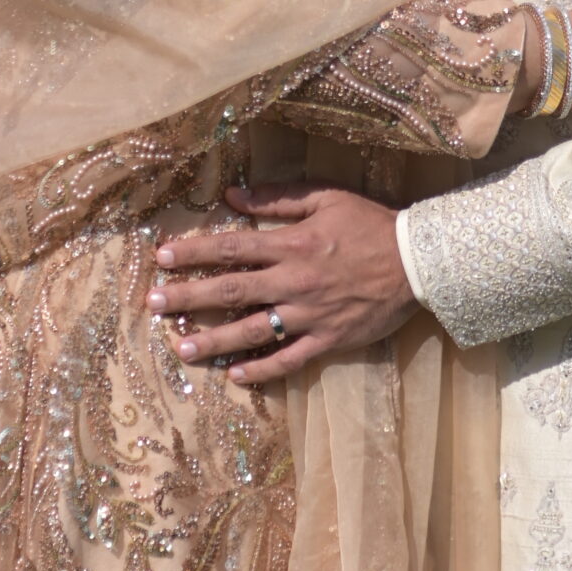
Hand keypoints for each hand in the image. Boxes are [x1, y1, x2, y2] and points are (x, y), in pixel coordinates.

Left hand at [146, 184, 415, 384]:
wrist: (418, 262)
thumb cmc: (372, 224)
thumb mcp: (327, 197)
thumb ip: (278, 198)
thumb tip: (232, 194)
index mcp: (291, 244)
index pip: (231, 248)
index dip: (194, 252)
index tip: (162, 257)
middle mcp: (293, 282)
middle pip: (230, 291)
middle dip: (188, 297)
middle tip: (153, 304)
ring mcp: (309, 315)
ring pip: (252, 331)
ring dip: (213, 341)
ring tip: (181, 349)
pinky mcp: (327, 340)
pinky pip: (288, 360)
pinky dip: (261, 370)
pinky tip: (236, 376)